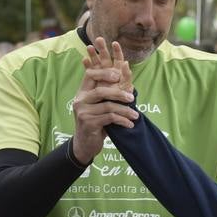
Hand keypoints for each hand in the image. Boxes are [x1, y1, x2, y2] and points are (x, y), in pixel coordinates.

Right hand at [73, 37, 138, 162]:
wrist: (85, 144)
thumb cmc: (96, 121)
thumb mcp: (101, 105)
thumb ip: (110, 92)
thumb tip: (128, 74)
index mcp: (83, 91)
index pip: (90, 74)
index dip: (104, 72)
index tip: (118, 75)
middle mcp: (80, 100)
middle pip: (101, 91)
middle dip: (119, 93)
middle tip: (132, 98)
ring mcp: (83, 112)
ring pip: (108, 106)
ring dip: (125, 110)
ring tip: (135, 115)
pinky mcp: (88, 123)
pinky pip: (109, 118)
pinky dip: (122, 120)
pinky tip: (129, 124)